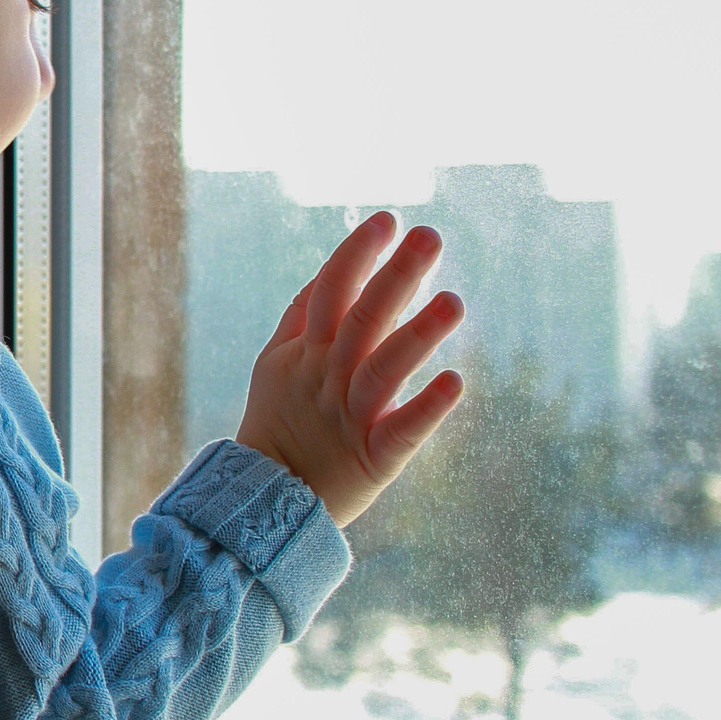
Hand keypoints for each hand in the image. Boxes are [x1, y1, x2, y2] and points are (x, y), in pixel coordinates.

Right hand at [235, 212, 465, 525]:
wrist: (263, 500)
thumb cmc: (280, 425)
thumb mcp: (275, 366)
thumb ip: (299, 319)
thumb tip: (323, 273)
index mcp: (306, 352)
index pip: (329, 291)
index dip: (356, 254)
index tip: (388, 219)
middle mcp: (327, 378)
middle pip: (361, 319)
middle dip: (394, 276)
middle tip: (429, 236)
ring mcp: (350, 416)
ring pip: (383, 369)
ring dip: (418, 334)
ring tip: (454, 301)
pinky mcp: (374, 458)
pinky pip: (402, 431)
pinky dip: (426, 407)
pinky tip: (457, 382)